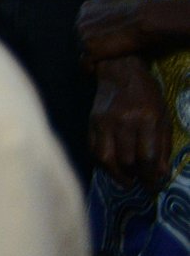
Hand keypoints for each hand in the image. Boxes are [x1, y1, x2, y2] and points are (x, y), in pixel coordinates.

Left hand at [79, 0, 152, 64]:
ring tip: (100, 62)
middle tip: (101, 52)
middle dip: (89, 44)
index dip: (92, 32)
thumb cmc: (134, 6)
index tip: (101, 38)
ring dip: (89, 56)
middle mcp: (79, 22)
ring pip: (82, 51)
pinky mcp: (91, 50)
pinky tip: (95, 70)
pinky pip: (84, 63)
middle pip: (80, 38)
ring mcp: (84, 37)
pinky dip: (88, 68)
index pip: (83, 24)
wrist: (143, 19)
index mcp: (84, 9)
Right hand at [91, 59, 171, 188]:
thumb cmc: (147, 95)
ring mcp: (104, 121)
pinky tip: (112, 167)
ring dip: (116, 174)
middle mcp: (123, 121)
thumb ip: (163, 146)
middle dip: (135, 176)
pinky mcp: (91, 121)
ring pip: (106, 158)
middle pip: (126, 160)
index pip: (146, 156)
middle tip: (141, 183)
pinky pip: (93, 149)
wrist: (119, 70)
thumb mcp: (163, 118)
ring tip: (126, 180)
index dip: (150, 176)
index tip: (153, 185)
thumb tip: (160, 173)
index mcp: (146, 119)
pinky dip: (101, 163)